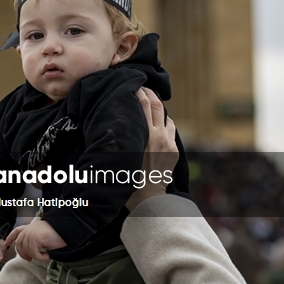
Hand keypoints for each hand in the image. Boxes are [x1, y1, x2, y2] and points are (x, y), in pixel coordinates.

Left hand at [5, 219, 65, 261]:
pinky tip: (47, 255)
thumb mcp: (42, 237)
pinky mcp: (34, 238)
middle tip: (29, 259)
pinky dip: (40, 257)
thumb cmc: (57, 234)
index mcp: (30, 227)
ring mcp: (30, 233)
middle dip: (22, 254)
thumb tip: (28, 251)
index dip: (10, 237)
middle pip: (19, 244)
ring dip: (35, 256)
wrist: (66, 230)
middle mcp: (28, 229)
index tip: (6, 243)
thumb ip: (33, 240)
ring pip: (27, 250)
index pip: (16, 231)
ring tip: (44, 255)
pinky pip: (33, 253)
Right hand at [125, 88, 179, 211]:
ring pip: (166, 117)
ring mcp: (169, 143)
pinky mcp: (174, 151)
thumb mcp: (119, 155)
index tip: (133, 85)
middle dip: (150, 94)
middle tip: (142, 87)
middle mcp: (159, 137)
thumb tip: (109, 123)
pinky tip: (158, 123)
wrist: (148, 198)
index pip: (143, 104)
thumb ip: (119, 137)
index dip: (138, 92)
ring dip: (159, 109)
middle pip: (157, 106)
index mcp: (145, 136)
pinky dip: (165, 123)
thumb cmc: (126, 178)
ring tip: (150, 105)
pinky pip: (171, 130)